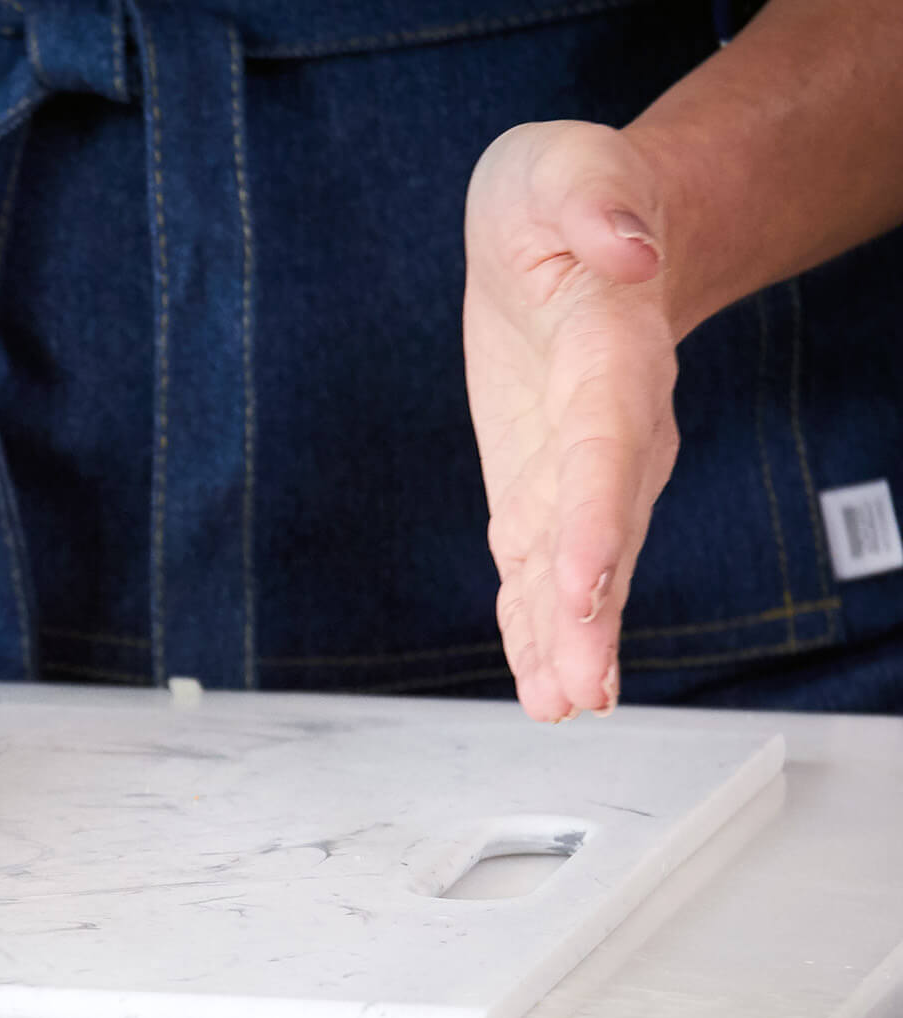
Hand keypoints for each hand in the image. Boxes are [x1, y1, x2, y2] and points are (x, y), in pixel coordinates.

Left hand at [463, 120, 678, 721]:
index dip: (596, 516)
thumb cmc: (564, 195)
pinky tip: (540, 684)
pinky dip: (536, 624)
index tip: (584, 583)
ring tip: (561, 706)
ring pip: (574, 565)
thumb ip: (594, 201)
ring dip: (566, 639)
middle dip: (591, 613)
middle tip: (583, 690)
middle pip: (603, 528)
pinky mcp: (541, 486)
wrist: (577, 230)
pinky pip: (539, 565)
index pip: (606, 445)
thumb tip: (623, 247)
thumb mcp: (563, 169)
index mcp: (609, 350)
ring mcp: (578, 464)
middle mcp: (609, 424)